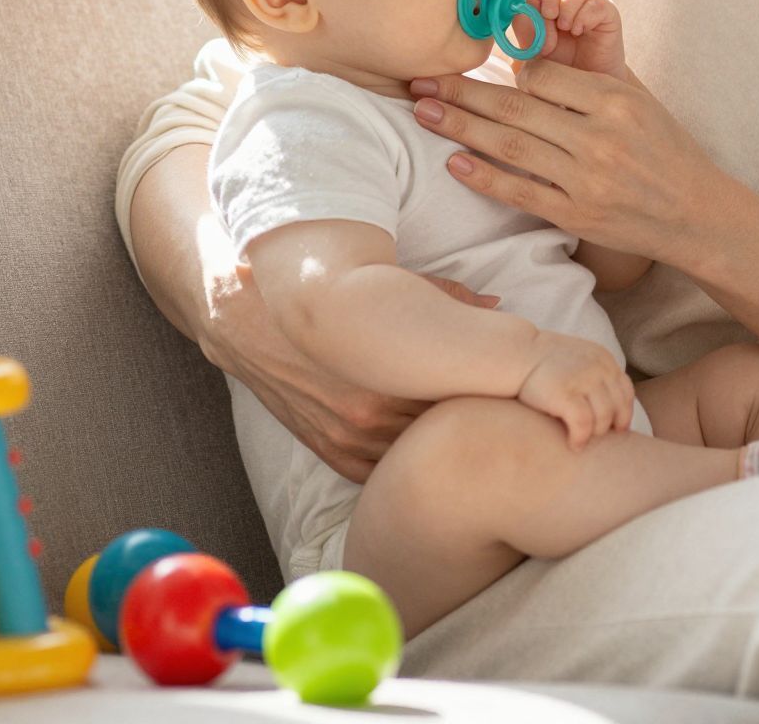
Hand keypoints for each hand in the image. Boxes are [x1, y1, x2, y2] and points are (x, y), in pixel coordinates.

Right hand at [202, 264, 498, 482]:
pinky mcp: (333, 453)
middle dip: (468, 418)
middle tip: (492, 405)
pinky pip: (383, 471)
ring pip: (415, 456)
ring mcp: (349, 440)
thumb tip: (497, 303)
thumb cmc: (326, 295)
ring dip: (435, 442)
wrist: (250, 318)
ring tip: (459, 426)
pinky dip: (404, 458)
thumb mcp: (388, 287)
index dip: (489, 393)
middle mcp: (370, 417)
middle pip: (443, 432)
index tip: (508, 385)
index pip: (463, 400)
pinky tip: (421, 441)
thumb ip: (447, 297)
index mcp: (391, 377)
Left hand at [407, 61, 742, 268]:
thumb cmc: (664, 148)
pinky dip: (484, 177)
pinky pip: (521, 192)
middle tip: (420, 81)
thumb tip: (527, 63)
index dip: (501, 68)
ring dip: (461, 128)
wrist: (696, 212)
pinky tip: (454, 164)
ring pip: (510, 146)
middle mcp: (599, 137)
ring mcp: (587, 178)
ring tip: (425, 113)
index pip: (542, 76)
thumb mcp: (638, 101)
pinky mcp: (578, 214)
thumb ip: (587, 83)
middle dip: (461, 92)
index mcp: (615, 100)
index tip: (465, 62)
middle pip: (515, 107)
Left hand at [513, 0, 624, 75]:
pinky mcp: (606, 9)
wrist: (589, 86)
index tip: (535, 32)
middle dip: (548, 6)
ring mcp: (586, 2)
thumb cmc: (562, 69)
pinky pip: (592, 1)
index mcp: (544, 7)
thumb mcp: (537, 53)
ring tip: (570, 31)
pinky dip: (583, 17)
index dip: (530, 9)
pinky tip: (582, 31)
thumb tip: (518, 10)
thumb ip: (526, 32)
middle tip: (553, 30)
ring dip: (567, 11)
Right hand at [516, 331, 634, 449]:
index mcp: (603, 359)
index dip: (624, 413)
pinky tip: (574, 445)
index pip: (626, 391)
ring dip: (595, 434)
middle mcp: (598, 368)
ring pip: (604, 418)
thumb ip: (595, 374)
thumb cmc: (543, 362)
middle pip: (618, 406)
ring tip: (582, 440)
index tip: (616, 429)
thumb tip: (608, 403)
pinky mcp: (565, 394)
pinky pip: (584, 425)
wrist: (515, 353)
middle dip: (610, 426)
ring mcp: (583, 380)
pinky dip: (581, 438)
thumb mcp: (578, 359)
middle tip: (597, 438)